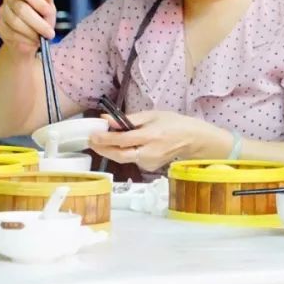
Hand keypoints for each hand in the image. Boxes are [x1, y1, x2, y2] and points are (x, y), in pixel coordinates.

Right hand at [0, 0, 55, 55]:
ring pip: (16, 23)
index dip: (38, 2)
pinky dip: (24, 41)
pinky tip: (31, 42)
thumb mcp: (48, 10)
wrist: (30, 39)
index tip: (49, 13)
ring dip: (32, 34)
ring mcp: (2, 13)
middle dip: (38, 24)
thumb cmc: (41, 21)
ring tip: (41, 39)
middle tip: (50, 34)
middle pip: (21, 9)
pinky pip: (11, 34)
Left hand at [88, 111, 231, 171]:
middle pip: (120, 155)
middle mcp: (150, 152)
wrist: (191, 139)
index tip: (93, 135)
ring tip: (101, 141)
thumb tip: (107, 119)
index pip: (123, 140)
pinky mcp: (149, 168)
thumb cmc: (172, 123)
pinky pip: (131, 160)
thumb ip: (128, 119)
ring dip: (110, 151)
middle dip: (103, 149)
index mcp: (151, 136)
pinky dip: (123, 153)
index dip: (106, 138)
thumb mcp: (151, 115)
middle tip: (91, 141)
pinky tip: (120, 146)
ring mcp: (150, 162)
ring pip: (124, 159)